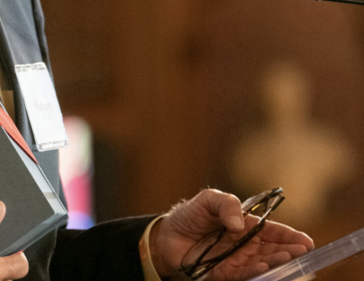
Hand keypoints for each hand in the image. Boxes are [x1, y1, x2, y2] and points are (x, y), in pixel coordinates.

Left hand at [150, 189, 313, 280]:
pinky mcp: (225, 274)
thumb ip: (226, 204)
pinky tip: (265, 266)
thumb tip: (239, 222)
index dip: (291, 236)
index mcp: (247, 226)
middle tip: (301, 251)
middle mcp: (246, 246)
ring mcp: (237, 261)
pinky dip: (255, 272)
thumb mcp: (208, 200)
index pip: (274, 232)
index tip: (306, 240)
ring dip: (276, 262)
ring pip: (263, 264)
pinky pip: (243, 275)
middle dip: (289, 251)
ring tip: (287, 258)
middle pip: (273, 250)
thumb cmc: (191, 215)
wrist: (167, 235)